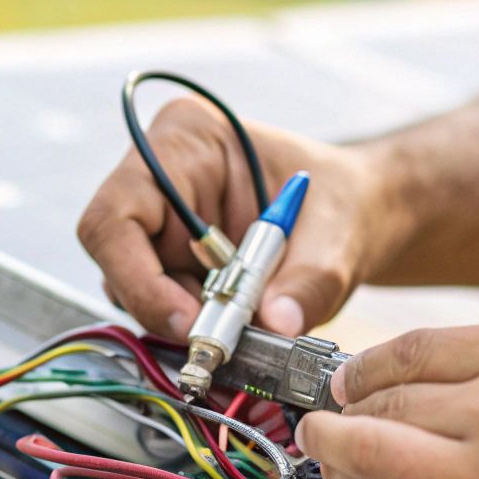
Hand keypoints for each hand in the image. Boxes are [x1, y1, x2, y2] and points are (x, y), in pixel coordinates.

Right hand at [77, 95, 389, 338]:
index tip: (186, 320)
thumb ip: (310, 281)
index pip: (118, 214)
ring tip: (243, 328)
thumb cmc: (345, 203)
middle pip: (117, 257)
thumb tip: (277, 326)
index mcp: (187, 138)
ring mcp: (162, 221)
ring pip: (134, 287)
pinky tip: (238, 325)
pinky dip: (196, 326)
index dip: (137, 276)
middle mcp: (159, 177)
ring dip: (184, 319)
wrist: (361, 219)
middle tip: (220, 339)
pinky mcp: (173, 259)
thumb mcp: (340, 237)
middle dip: (163, 306)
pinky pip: (162, 303)